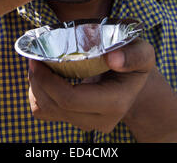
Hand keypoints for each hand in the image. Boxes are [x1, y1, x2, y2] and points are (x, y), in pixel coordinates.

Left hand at [28, 38, 154, 133]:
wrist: (133, 80)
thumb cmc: (134, 61)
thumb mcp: (142, 52)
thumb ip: (133, 55)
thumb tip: (114, 59)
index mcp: (115, 102)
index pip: (71, 99)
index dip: (48, 80)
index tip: (38, 58)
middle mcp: (100, 120)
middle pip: (55, 106)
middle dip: (38, 81)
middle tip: (34, 57)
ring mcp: (86, 124)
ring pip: (46, 110)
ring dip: (36, 87)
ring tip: (38, 64)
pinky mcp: (75, 121)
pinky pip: (45, 112)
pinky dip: (39, 93)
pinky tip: (44, 76)